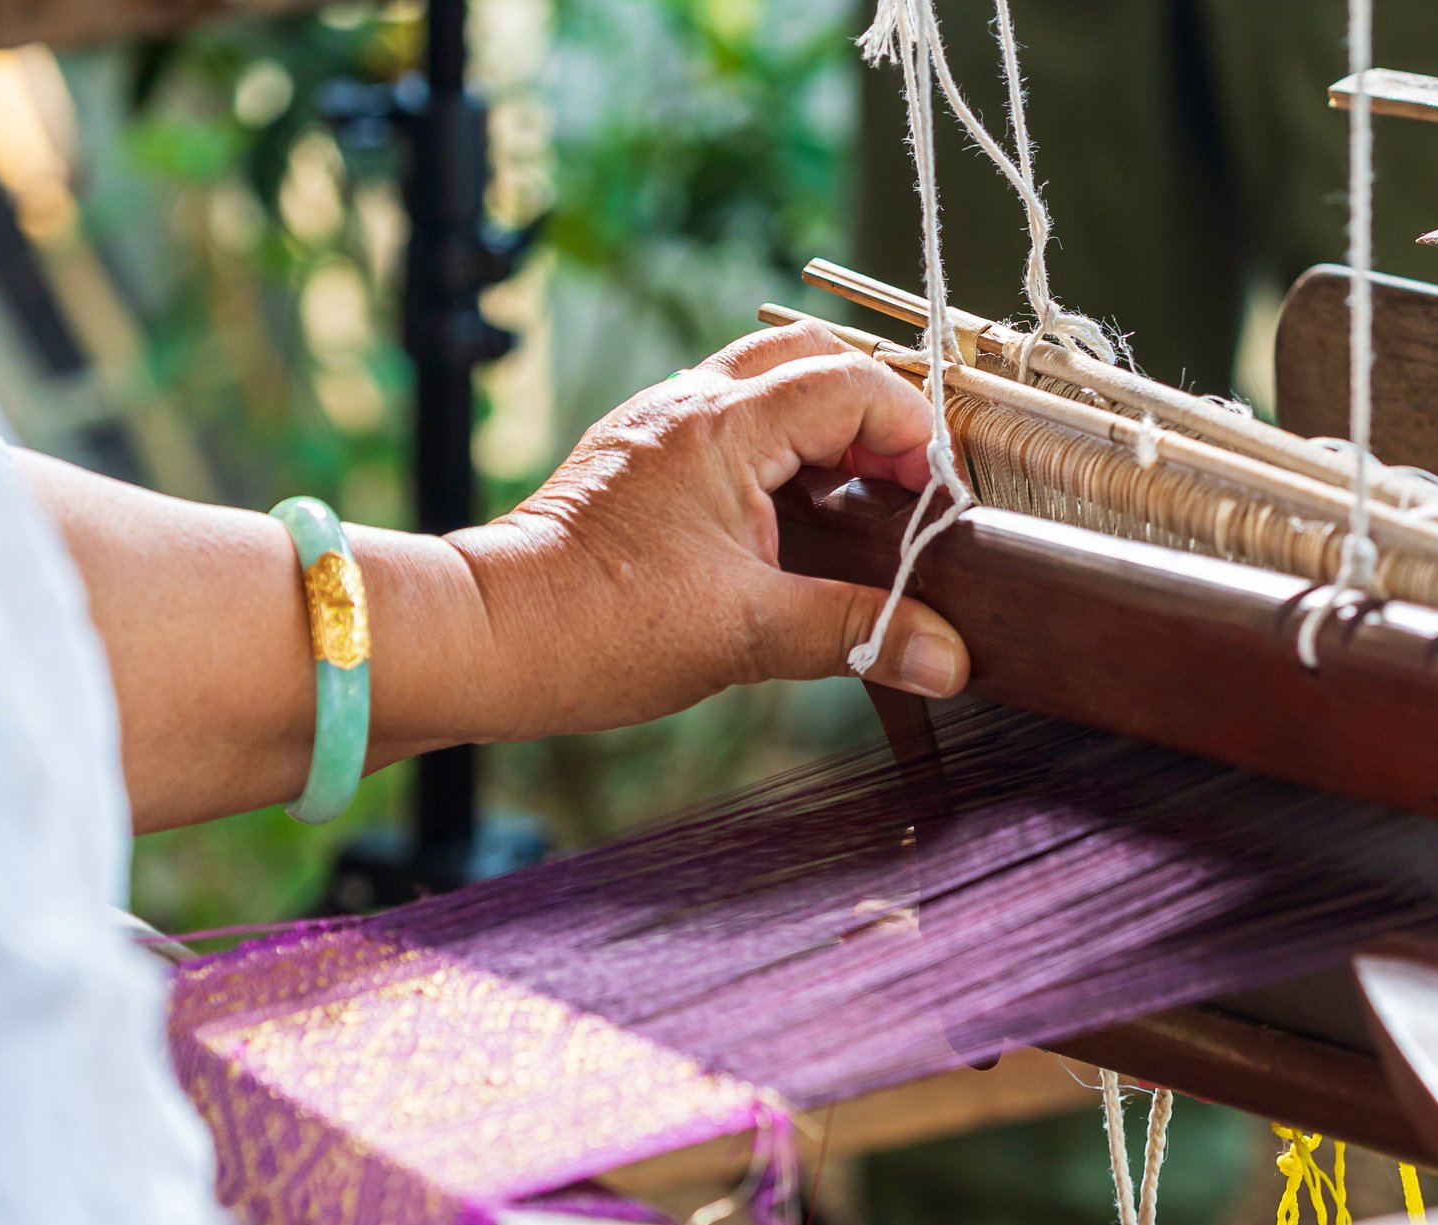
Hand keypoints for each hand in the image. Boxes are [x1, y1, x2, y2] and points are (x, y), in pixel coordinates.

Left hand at [445, 322, 967, 744]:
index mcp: (721, 428)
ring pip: (768, 379)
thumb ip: (860, 633)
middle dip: (874, 408)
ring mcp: (660, 425)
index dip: (910, 431)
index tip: (931, 499)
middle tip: (899, 481)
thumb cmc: (598, 626)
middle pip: (810, 354)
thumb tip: (948, 658)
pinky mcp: (642, 456)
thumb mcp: (748, 636)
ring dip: (826, 422)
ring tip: (857, 496)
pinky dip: (781, 446)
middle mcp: (689, 405)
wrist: (489, 637)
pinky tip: (794, 517)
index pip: (850, 383)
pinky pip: (731, 418)